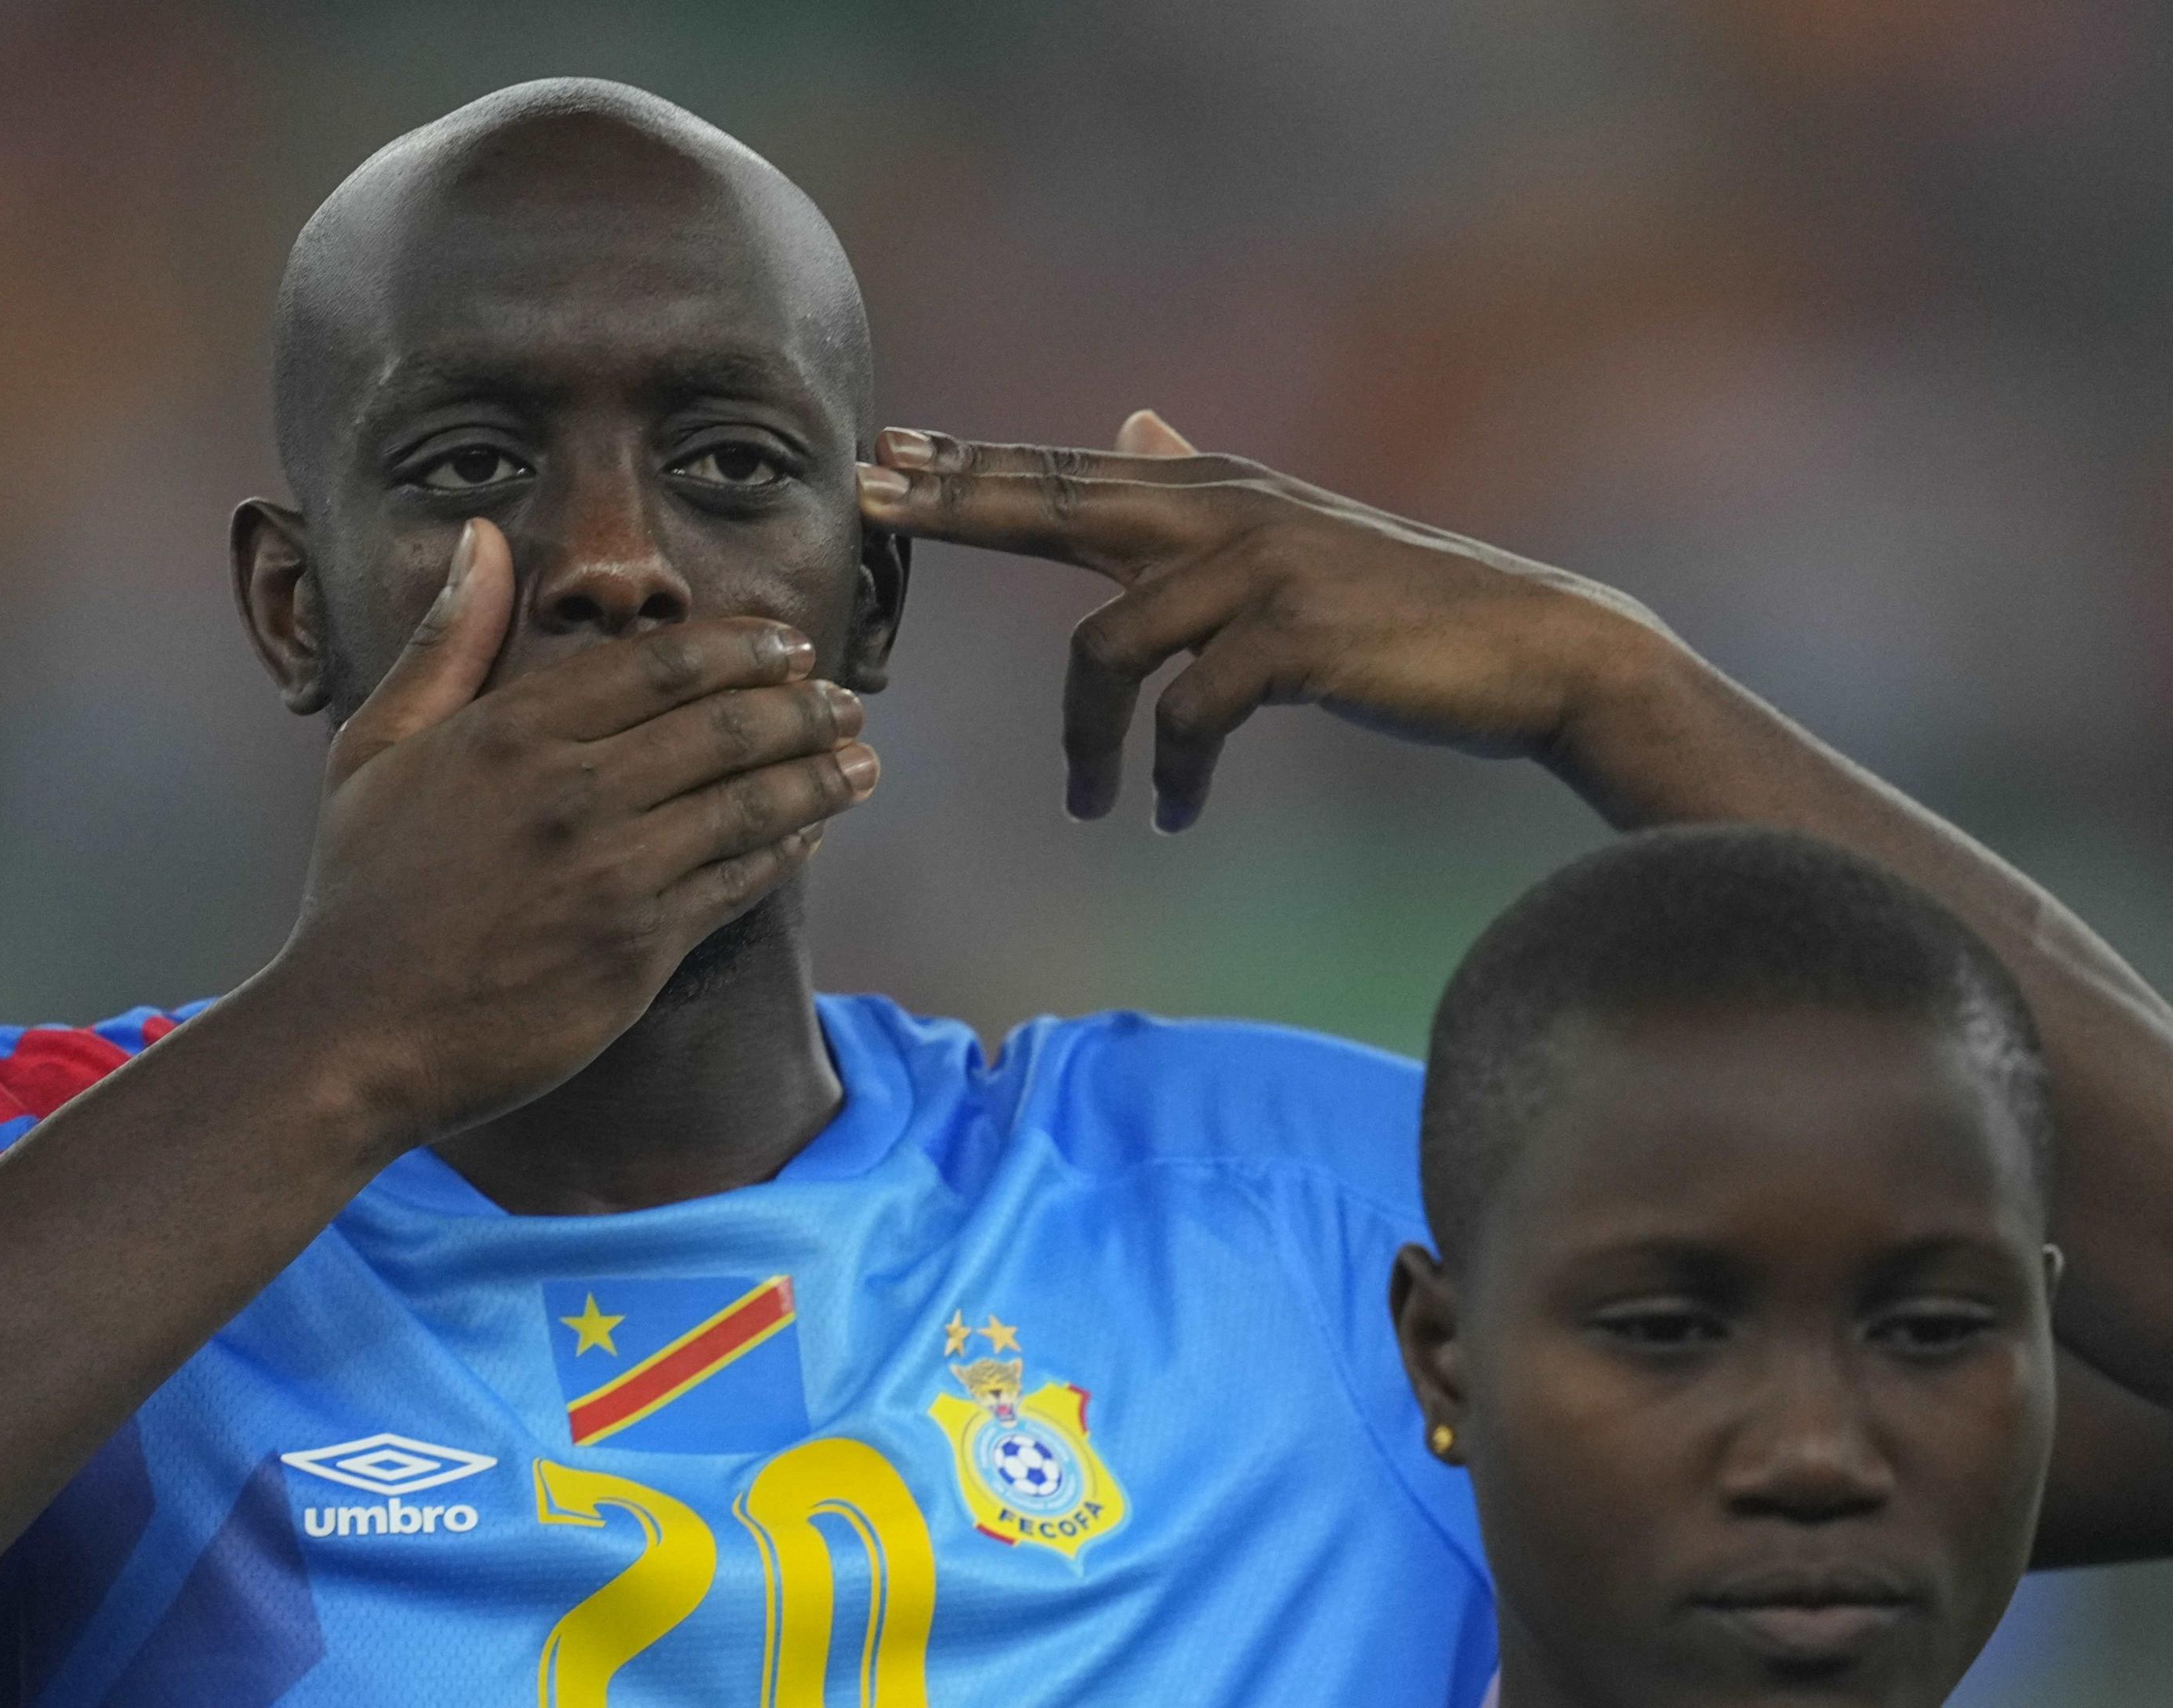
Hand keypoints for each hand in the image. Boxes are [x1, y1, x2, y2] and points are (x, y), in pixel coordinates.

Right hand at [263, 518, 877, 1142]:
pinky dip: (786, 850)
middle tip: (844, 701)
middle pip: (725, 724)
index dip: (743, 647)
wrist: (354, 1037)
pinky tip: (810, 834)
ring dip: (819, 776)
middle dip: (804, 706)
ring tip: (860, 761)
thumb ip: (445, 643)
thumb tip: (482, 540)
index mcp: (512, 731)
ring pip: (751, 803)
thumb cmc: (360, 892)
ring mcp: (611, 873)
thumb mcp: (374, 749)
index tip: (788, 644)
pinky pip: (738, 881)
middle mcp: (571, 792)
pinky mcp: (637, 950)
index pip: (663, 663)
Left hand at [856, 413, 1673, 828]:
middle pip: (1057, 502)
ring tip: (1094, 802)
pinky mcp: (1294, 637)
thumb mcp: (1289, 535)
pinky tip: (1169, 813)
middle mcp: (1228, 509)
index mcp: (1216, 489)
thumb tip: (1133, 423)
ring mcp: (1261, 567)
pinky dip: (1166, 773)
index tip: (877, 457)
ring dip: (1088, 743)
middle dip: (955, 506)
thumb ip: (1201, 489)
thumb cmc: (1403, 611)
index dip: (966, 466)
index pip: (1065, 472)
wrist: (1539, 653)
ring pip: (1111, 648)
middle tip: (868, 506)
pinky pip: (1184, 714)